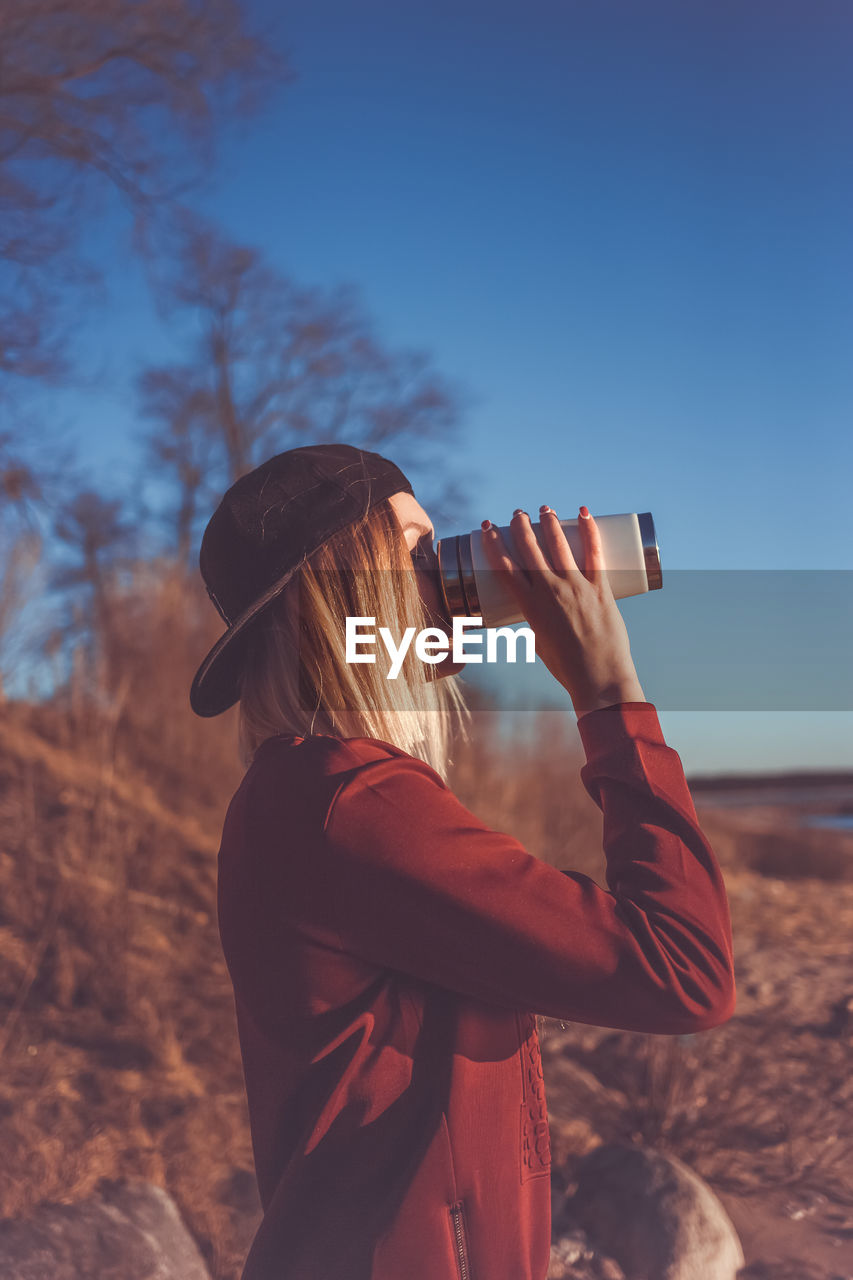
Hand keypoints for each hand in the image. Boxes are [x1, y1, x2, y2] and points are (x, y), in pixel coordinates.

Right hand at [480, 505, 645, 715]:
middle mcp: (550, 592)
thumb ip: (539, 618)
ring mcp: (576, 588)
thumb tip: (542, 602)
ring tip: (544, 509)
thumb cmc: (566, 667)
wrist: (599, 680)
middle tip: (517, 514)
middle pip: (530, 549)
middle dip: (520, 526)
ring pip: (559, 546)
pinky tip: (584, 514)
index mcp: (529, 608)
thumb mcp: (540, 641)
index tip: (486, 528)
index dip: (492, 544)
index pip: (504, 567)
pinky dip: (590, 531)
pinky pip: (594, 554)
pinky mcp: (600, 589)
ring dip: (549, 523)